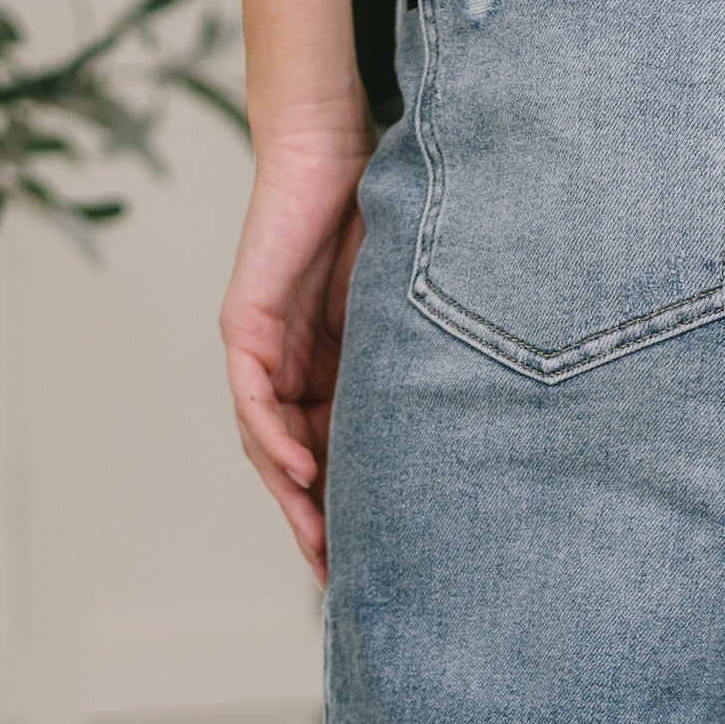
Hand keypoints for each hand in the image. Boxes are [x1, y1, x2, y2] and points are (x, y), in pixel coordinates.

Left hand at [218, 110, 372, 585]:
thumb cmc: (383, 214)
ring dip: (293, 496)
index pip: (334, 454)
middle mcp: (290, 368)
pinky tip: (302, 471)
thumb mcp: (407, 313)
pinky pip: (255, 398)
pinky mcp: (245, 323)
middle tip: (340, 578)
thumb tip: (479, 419)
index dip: (352, 507)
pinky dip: (274, 439)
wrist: (336, 145)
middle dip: (316, 522)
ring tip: (320, 541)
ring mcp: (263, 348)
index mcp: (330, 370)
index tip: (379, 559)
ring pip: (268, 443)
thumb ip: (414, 363)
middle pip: (295, 464)